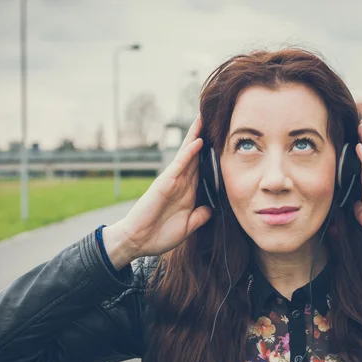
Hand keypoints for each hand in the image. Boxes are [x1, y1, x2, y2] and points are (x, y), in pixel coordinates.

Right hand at [110, 116, 211, 257]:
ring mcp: (172, 181)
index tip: (222, 141)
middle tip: (215, 119)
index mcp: (188, 192)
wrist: (138, 242)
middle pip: (196, 155)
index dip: (212, 154)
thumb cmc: (159, 235)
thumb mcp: (187, 227)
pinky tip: (198, 141)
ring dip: (196, 136)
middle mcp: (181, 183)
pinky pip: (179, 165)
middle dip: (204, 137)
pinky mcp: (164, 183)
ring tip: (204, 119)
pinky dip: (189, 153)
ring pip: (188, 154)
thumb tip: (212, 209)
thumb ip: (199, 217)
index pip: (202, 168)